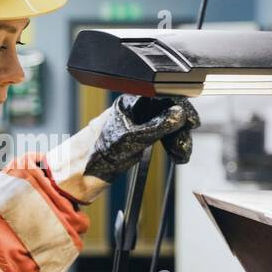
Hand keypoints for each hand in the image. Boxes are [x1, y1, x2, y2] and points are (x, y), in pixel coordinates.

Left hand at [83, 94, 200, 182]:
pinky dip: (169, 144)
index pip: (163, 97)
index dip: (181, 108)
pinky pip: (159, 134)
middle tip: (186, 146)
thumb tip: (178, 114)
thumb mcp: (133, 140)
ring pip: (165, 124)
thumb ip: (157, 125)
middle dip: (180, 128)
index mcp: (129, 102)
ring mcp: (134, 123)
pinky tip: (175, 153)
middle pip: (167, 111)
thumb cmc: (96, 155)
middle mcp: (133, 110)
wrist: (79, 174)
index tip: (192, 122)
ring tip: (181, 155)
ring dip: (177, 139)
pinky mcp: (135, 137)